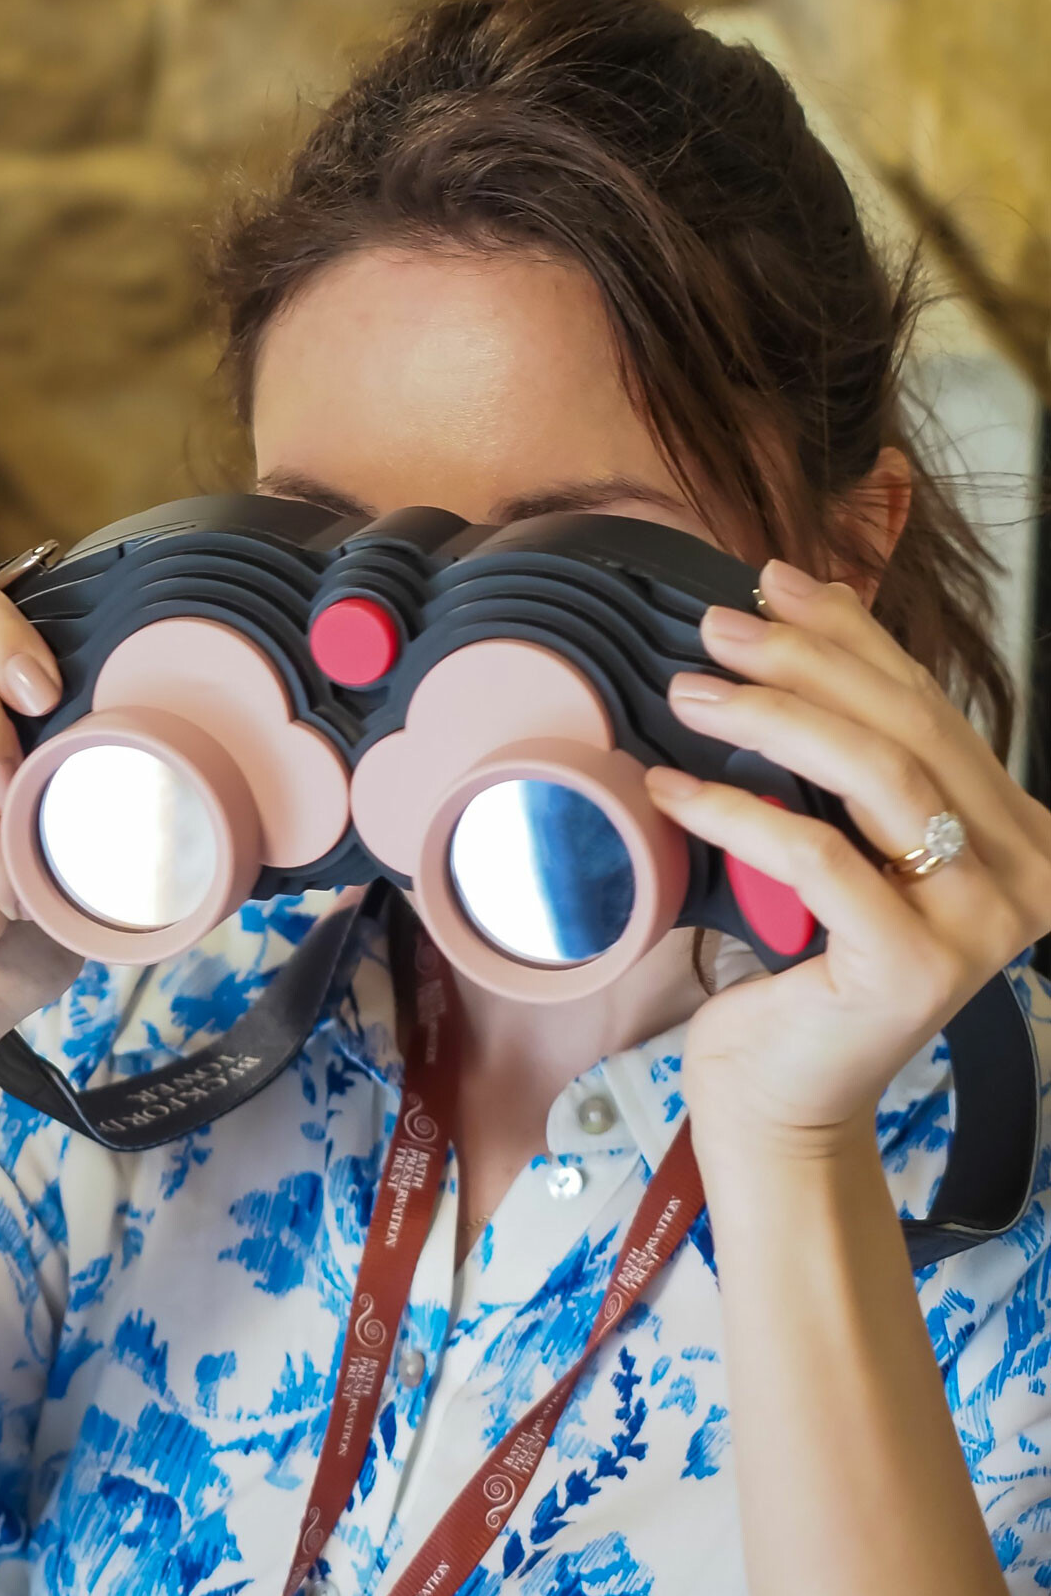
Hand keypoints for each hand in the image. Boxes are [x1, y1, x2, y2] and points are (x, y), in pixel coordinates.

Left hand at [644, 559, 1050, 1160]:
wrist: (782, 1097)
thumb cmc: (795, 968)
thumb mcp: (826, 842)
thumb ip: (835, 758)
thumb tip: (787, 624)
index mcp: (1012, 831)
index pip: (927, 705)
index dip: (852, 633)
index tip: (775, 581)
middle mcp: (1023, 872)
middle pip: (906, 728)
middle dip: (806, 661)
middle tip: (715, 628)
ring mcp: (980, 923)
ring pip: (876, 776)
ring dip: (772, 719)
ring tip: (687, 691)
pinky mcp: (914, 966)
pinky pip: (816, 857)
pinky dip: (734, 812)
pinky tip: (665, 787)